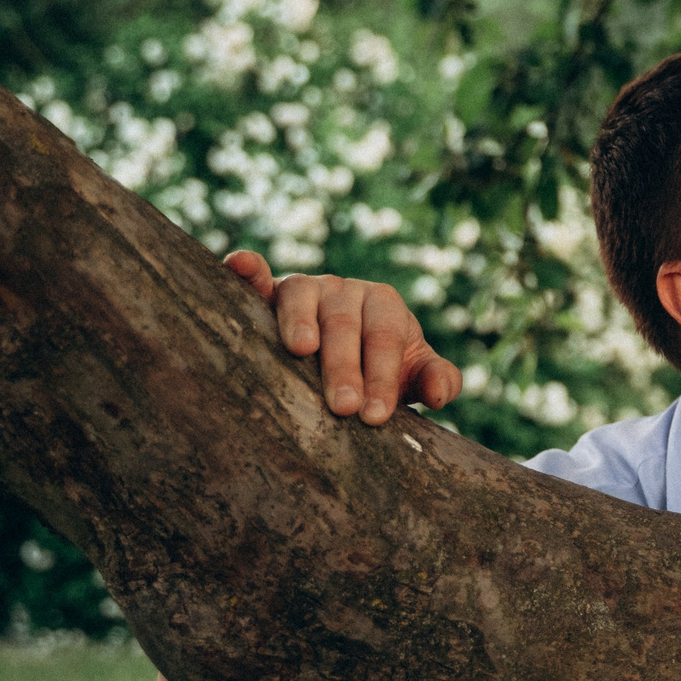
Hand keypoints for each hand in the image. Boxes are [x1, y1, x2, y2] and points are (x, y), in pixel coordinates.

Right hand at [224, 251, 462, 421]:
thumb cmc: (380, 367)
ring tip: (301, 350)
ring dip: (300, 320)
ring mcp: (306, 288)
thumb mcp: (411, 374)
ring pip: (301, 299)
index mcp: (384, 304)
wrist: (345, 353)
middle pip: (344, 324)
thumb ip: (434, 379)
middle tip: (344, 407)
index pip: (385, 337)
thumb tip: (442, 393)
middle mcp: (344, 291)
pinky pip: (258, 278)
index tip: (375, 416)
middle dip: (344, 366)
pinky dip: (248, 270)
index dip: (383, 375)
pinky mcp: (269, 293)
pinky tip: (239, 264)